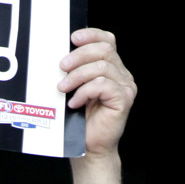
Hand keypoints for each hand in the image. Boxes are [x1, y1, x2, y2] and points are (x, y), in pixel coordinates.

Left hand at [58, 28, 136, 156]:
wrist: (90, 148)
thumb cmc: (80, 121)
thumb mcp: (75, 90)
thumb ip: (74, 72)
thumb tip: (58, 56)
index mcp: (112, 68)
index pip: (107, 41)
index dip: (91, 35)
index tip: (72, 38)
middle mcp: (122, 74)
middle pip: (104, 50)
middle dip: (79, 56)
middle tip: (61, 67)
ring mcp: (125, 86)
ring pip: (102, 67)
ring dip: (77, 76)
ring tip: (63, 89)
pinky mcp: (123, 99)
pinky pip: (102, 85)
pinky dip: (84, 91)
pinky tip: (74, 102)